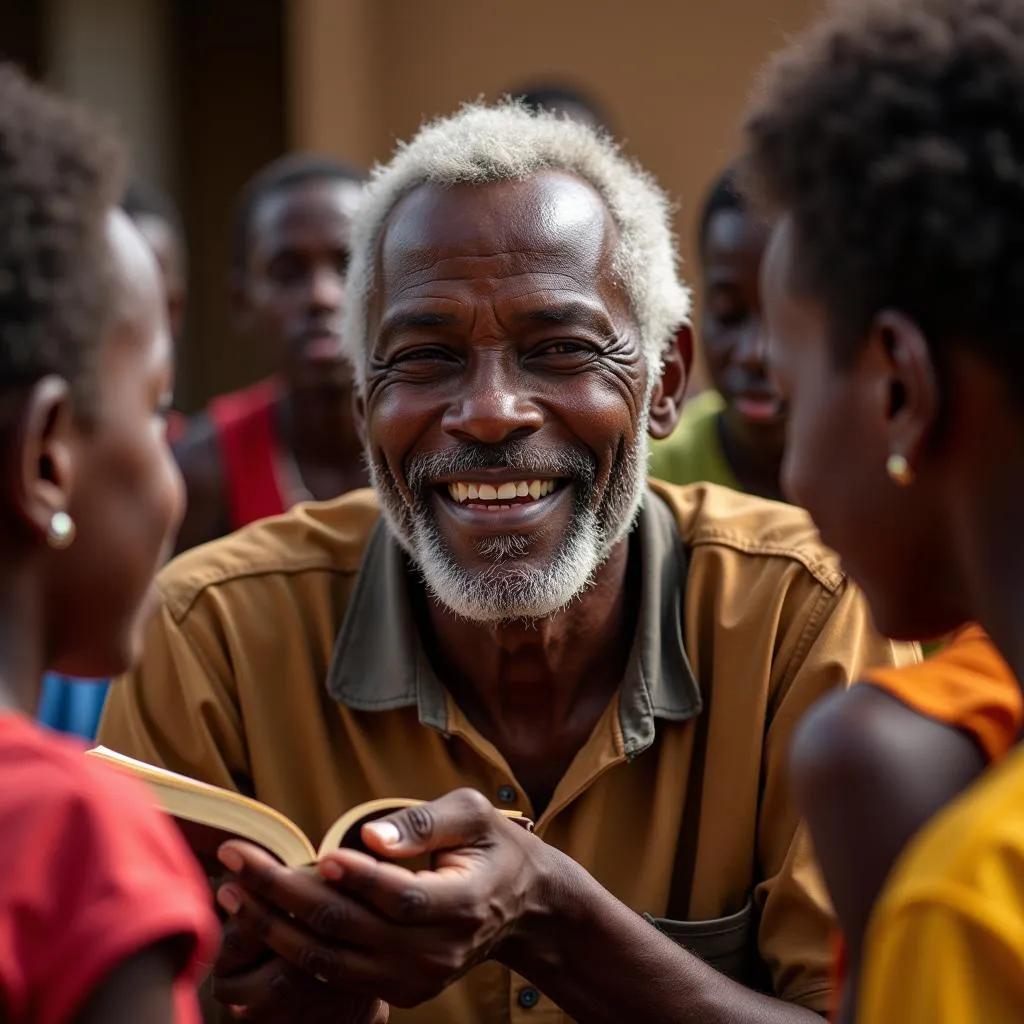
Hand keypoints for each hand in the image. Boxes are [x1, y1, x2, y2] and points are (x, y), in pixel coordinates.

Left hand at [214, 788, 550, 1007]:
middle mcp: (437, 952)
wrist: (520, 907)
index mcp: (463, 903)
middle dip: (283, 895)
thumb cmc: (492, 847)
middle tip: (237, 861)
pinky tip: (259, 920)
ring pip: (329, 960)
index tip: (315, 852)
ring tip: (232, 891)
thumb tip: (369, 837)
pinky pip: (334, 976)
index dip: (357, 879)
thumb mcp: (474, 815)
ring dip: (273, 927)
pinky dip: (292, 949)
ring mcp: (416, 979)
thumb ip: (425, 822)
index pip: (400, 897)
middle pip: (349, 930)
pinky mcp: (399, 991)